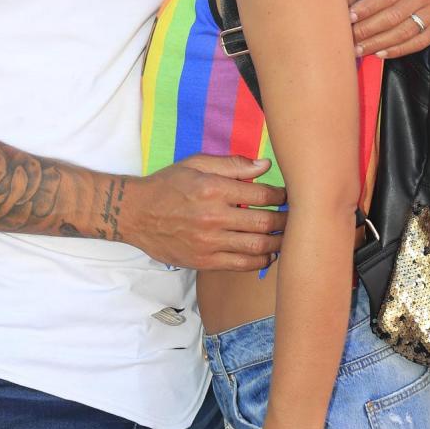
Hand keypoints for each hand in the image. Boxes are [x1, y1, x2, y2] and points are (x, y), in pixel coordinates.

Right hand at [121, 155, 285, 269]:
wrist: (135, 214)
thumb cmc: (167, 185)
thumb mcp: (196, 164)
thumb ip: (232, 164)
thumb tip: (264, 166)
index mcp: (213, 188)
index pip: (261, 193)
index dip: (281, 195)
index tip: (287, 196)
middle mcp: (213, 217)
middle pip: (265, 222)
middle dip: (286, 220)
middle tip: (294, 218)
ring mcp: (209, 242)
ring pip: (258, 246)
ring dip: (278, 242)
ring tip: (286, 237)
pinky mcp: (204, 262)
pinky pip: (242, 265)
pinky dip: (261, 261)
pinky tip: (268, 254)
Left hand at [350, 0, 429, 57]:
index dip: (367, 8)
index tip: (348, 15)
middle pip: (393, 17)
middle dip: (367, 30)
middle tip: (347, 37)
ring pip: (405, 32)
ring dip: (379, 43)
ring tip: (359, 49)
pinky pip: (419, 41)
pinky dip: (399, 50)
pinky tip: (380, 52)